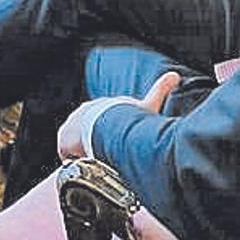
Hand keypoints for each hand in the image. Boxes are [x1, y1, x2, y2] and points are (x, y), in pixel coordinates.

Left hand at [56, 71, 182, 159]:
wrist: (106, 125)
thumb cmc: (127, 116)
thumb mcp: (148, 103)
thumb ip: (162, 89)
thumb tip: (176, 75)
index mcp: (100, 106)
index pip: (102, 118)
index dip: (109, 129)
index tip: (114, 138)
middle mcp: (83, 113)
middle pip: (89, 132)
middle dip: (97, 142)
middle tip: (107, 154)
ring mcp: (72, 126)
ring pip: (79, 143)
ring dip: (88, 151)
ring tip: (98, 161)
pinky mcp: (63, 140)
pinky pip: (69, 154)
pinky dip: (77, 159)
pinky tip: (87, 165)